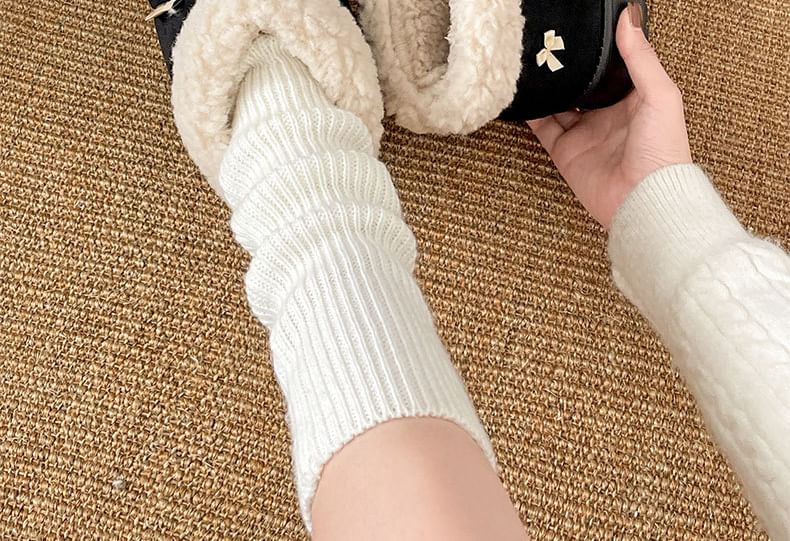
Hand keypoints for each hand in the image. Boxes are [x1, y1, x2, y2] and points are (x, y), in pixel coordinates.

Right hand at [528, 4, 692, 228]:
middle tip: (550, 44)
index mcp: (634, 99)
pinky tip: (523, 95)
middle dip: (567, 67)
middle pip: (582, 84)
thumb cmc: (663, 152)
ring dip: (547, 86)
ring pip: (559, 103)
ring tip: (532, 63)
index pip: (613, 66)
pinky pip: (543, 128)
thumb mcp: (660, 94)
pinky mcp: (566, 152)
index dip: (599, 50)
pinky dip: (531, 113)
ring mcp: (585, 133)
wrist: (643, 200)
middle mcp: (607, 115)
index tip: (582, 31)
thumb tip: (629, 17)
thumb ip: (641, 56)